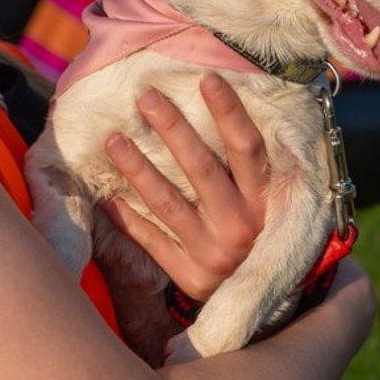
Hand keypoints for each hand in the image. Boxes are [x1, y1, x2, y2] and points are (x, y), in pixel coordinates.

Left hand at [101, 74, 268, 300]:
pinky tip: (106, 196)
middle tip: (145, 96)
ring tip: (112, 140)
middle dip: (173, 129)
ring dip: (137, 169)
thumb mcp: (273, 201)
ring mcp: (213, 254)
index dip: (229, 113)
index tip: (207, 78)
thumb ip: (253, 166)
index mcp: (266, 201)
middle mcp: (241, 227)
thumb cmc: (262, 233)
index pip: (247, 148)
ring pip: (168, 203)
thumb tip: (226, 105)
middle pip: (202, 168)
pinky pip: (152, 241)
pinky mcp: (190, 278)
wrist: (264, 301)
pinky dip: (127, 218)